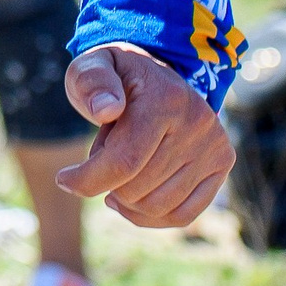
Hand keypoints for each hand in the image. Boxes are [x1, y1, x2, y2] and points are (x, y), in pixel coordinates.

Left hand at [54, 43, 233, 227]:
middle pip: (137, 188)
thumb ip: (92, 83)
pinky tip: (128, 203)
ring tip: (114, 176)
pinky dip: (149, 218)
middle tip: (101, 158)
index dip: (87, 179)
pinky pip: (183, 215)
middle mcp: (199, 123)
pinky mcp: (222, 164)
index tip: (63, 180)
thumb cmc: (114, 77)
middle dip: (105, 182)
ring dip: (124, 201)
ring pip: (157, 207)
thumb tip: (106, 109)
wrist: (154, 75)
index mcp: (166, 99)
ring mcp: (215, 146)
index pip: (125, 161)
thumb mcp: (91, 67)